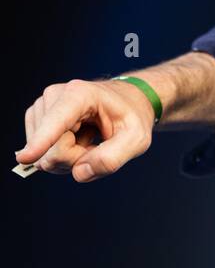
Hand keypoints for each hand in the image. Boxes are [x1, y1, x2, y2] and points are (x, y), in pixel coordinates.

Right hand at [16, 78, 158, 181]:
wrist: (127, 102)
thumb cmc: (132, 117)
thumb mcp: (137, 139)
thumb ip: (112, 159)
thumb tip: (79, 173)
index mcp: (80, 94)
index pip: (56, 122)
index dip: (41, 141)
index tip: (25, 158)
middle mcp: (54, 96)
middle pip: (53, 149)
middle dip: (76, 158)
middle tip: (98, 145)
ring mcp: (42, 106)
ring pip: (45, 154)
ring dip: (70, 157)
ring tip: (89, 140)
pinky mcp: (37, 118)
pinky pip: (42, 153)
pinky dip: (62, 155)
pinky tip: (78, 142)